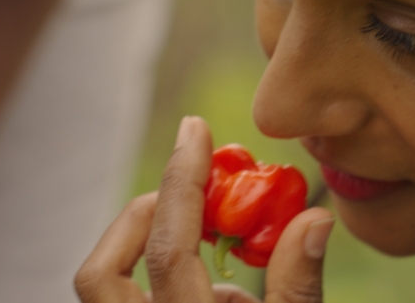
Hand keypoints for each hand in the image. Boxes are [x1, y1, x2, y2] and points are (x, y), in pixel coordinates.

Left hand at [75, 117, 333, 302]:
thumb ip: (298, 283)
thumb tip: (314, 217)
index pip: (171, 246)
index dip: (183, 179)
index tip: (195, 128)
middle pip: (100, 271)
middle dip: (145, 215)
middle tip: (191, 191)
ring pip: (105, 287)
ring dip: (151, 247)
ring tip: (212, 247)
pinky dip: (165, 283)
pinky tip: (220, 295)